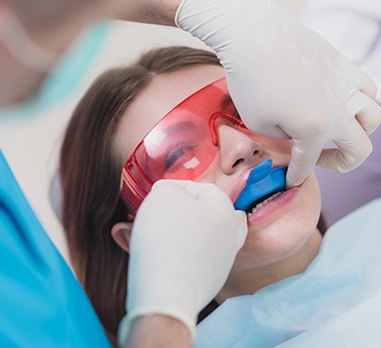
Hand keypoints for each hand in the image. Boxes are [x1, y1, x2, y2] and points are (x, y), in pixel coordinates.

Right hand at [120, 180, 246, 340]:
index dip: (174, 188)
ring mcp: (222, 260)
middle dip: (179, 212)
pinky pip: (193, 259)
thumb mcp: (163, 195)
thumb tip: (170, 194)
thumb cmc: (166, 239)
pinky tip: (161, 255)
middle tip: (157, 215)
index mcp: (225, 210)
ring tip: (154, 235)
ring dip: (177, 233)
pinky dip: (178, 254)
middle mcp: (230, 235)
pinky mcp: (210, 281)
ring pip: (199, 237)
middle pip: (204, 214)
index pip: (200, 188)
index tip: (155, 196)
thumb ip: (169, 188)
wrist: (167, 294)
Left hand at [176, 0, 380, 186]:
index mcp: (315, 129)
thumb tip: (295, 134)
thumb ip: (283, 137)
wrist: (255, 36)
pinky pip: (367, 89)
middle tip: (320, 161)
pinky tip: (343, 103)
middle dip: (340, 164)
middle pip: (359, 149)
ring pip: (372, 118)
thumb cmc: (251, 80)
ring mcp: (346, 85)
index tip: (290, 181)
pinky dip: (360, 103)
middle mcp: (339, 110)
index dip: (297, 175)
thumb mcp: (259, 123)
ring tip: (338, 133)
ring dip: (358, 133)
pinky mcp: (344, 65)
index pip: (308, 162)